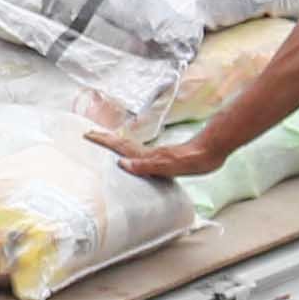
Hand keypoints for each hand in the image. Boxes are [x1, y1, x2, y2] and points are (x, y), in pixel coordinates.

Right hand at [102, 132, 222, 181]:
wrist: (211, 150)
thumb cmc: (193, 159)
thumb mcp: (169, 165)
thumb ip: (147, 165)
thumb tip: (123, 164)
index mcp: (148, 155)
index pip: (121, 147)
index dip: (104, 141)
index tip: (88, 134)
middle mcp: (150, 153)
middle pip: (122, 144)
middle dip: (105, 139)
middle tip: (90, 134)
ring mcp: (157, 155)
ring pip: (131, 148)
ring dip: (116, 145)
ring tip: (105, 144)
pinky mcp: (165, 158)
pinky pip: (141, 155)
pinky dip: (130, 153)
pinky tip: (133, 158)